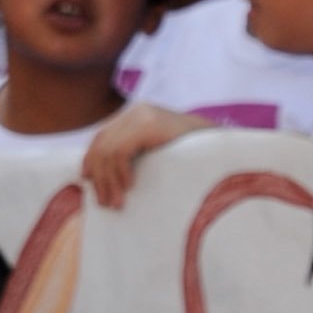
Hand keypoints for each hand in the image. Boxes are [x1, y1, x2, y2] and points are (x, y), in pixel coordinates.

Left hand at [82, 102, 207, 209]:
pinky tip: (129, 187)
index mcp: (137, 114)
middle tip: (104, 202)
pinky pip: (120, 151)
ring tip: (116, 202)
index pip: (103, 136)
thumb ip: (137, 151)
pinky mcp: (148, 125)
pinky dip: (120, 172)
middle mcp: (136, 111)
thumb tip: (104, 173)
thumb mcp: (160, 150)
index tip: (89, 182)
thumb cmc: (196, 155)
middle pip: (102, 143)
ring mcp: (142, 115)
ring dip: (108, 180)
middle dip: (100, 176)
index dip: (92, 159)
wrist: (224, 145)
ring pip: (108, 150)